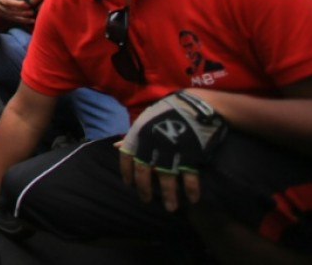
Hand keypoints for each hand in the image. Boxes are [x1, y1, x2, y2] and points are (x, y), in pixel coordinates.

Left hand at [118, 91, 225, 211]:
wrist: (195, 103)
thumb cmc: (168, 111)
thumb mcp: (145, 120)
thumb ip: (133, 137)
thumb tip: (116, 147)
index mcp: (139, 135)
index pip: (127, 158)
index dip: (127, 173)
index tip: (129, 185)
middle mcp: (151, 144)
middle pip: (144, 172)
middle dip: (144, 189)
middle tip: (146, 201)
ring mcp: (170, 149)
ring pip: (166, 178)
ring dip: (168, 195)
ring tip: (172, 208)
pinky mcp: (190, 153)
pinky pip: (190, 176)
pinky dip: (191, 189)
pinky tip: (192, 199)